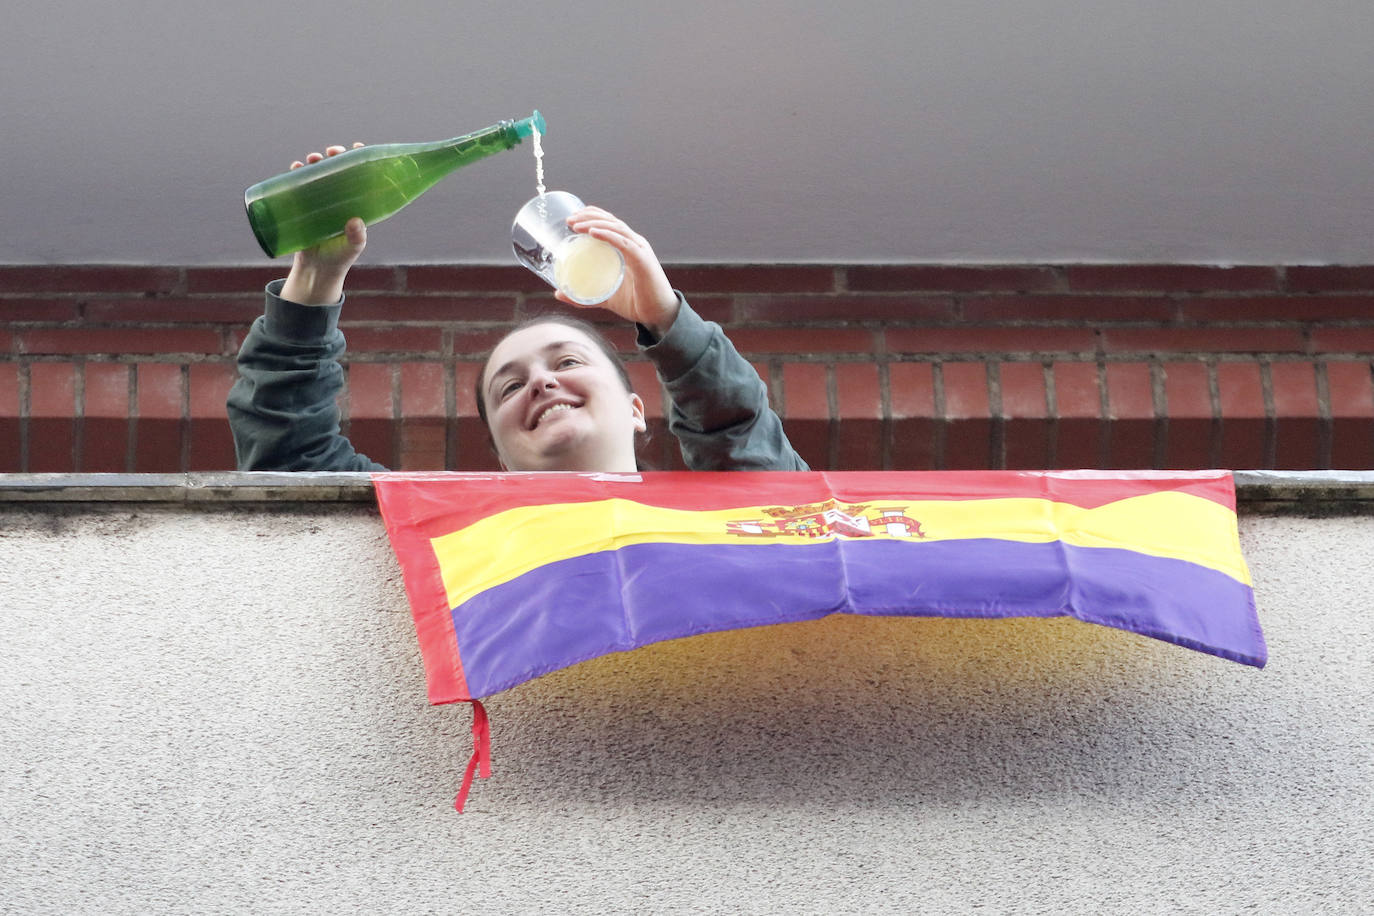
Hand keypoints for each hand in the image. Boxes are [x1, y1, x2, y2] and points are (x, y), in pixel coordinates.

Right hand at [280, 143, 366, 305]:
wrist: (317, 270)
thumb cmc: (340, 257)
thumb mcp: (353, 247)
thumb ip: (357, 236)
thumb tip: (355, 221)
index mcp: (355, 202)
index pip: (360, 175)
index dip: (360, 159)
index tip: (358, 147)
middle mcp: (338, 197)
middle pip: (338, 169)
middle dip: (335, 155)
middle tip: (333, 152)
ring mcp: (320, 200)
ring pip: (318, 173)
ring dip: (315, 161)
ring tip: (312, 158)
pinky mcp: (302, 206)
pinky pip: (299, 185)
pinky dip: (297, 173)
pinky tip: (296, 167)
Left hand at [560, 206, 679, 337]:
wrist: (657, 316)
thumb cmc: (635, 303)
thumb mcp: (603, 297)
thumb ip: (583, 296)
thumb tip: (558, 293)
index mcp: (627, 247)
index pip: (609, 223)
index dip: (591, 215)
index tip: (571, 217)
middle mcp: (634, 243)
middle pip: (610, 221)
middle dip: (589, 215)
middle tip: (568, 220)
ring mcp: (640, 250)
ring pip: (616, 228)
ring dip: (594, 223)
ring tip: (576, 225)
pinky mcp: (643, 260)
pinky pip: (624, 243)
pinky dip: (608, 235)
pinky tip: (593, 232)